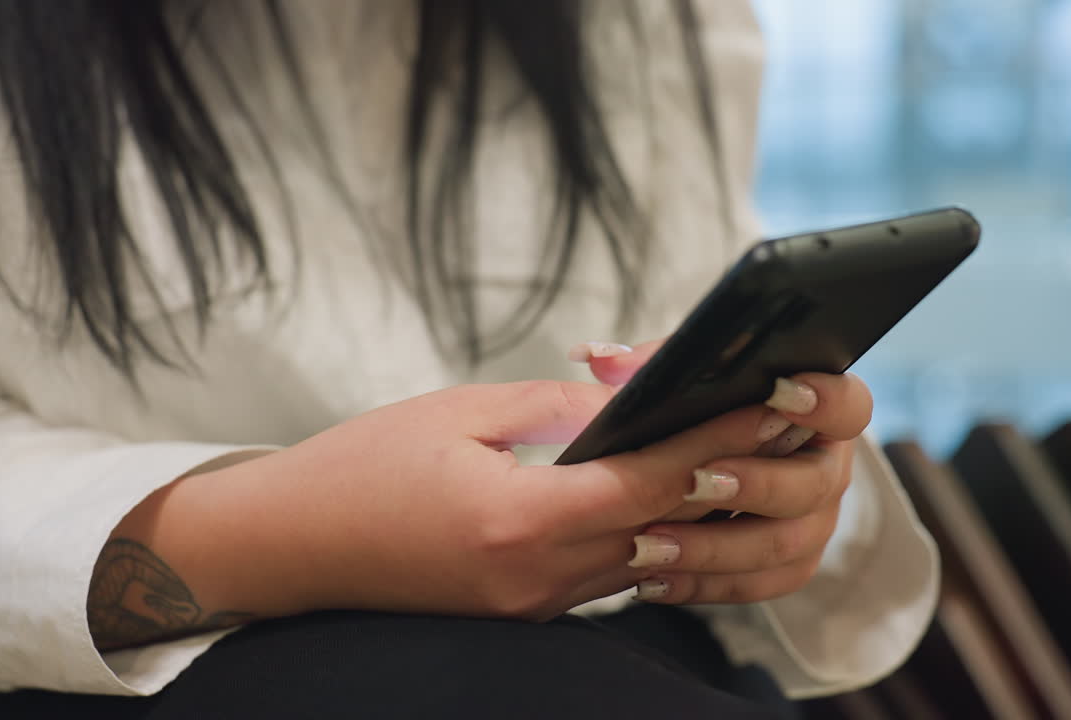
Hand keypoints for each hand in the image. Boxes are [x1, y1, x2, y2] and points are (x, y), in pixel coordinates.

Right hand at [119, 372, 830, 636]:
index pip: (649, 480)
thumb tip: (630, 405)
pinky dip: (644, 534)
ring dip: (693, 509)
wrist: (291, 546)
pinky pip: (607, 574)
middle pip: (662, 526)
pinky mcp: (524, 609)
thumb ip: (556, 411)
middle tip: (779, 424)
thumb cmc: (361, 466)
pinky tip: (668, 498)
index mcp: (518, 521)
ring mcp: (532, 604)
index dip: (716, 438)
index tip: (770, 402)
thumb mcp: (459, 412)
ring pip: (642, 558)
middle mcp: (536, 577)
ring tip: (741, 452)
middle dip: (725, 473)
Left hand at [573, 339, 872, 604]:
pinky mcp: (786, 568)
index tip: (776, 393)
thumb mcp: (684, 380)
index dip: (822, 401)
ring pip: (783, 546)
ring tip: (649, 544)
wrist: (703, 467)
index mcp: (821, 413)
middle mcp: (828, 471)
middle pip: (814, 485)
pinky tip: (652, 581)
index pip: (848, 405)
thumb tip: (597, 359)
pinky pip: (755, 586)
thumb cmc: (702, 410)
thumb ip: (651, 365)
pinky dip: (702, 584)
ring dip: (714, 547)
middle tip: (693, 481)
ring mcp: (813, 524)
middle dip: (753, 484)